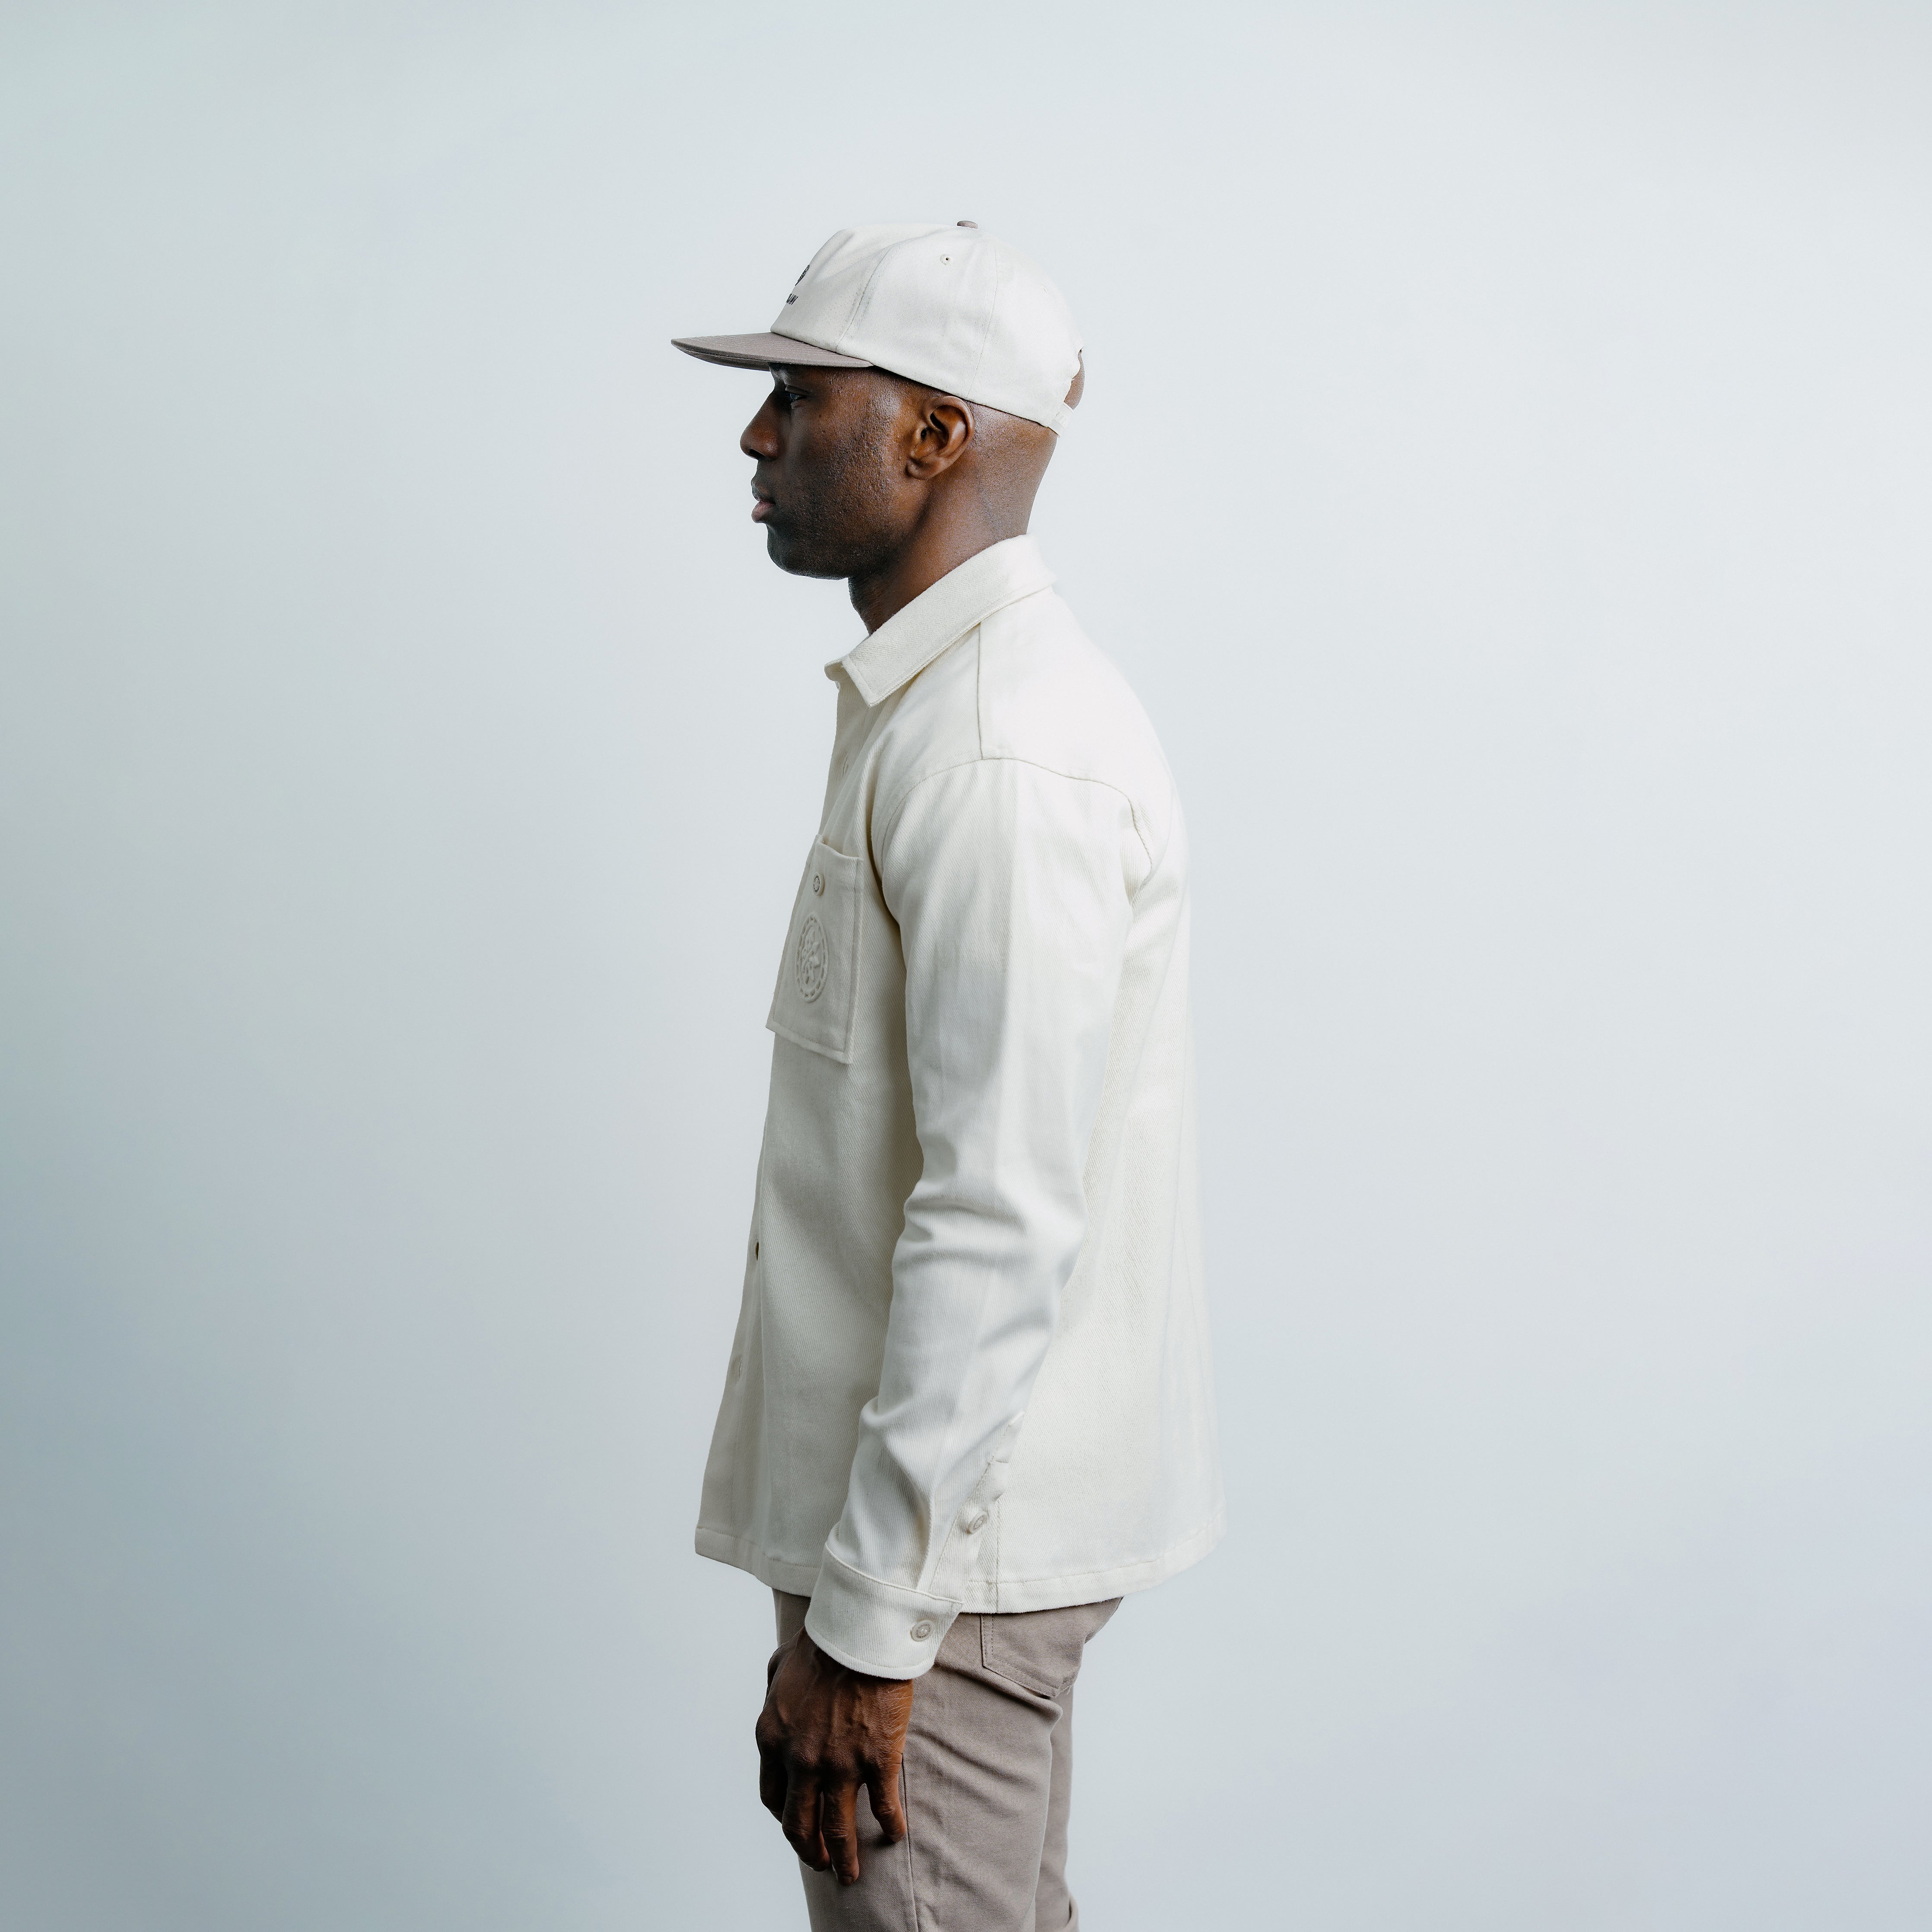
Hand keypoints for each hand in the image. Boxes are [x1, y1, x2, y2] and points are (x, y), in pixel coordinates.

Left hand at [756, 1626, 913, 1883]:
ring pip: (837, 1829)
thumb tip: (773, 1705)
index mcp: (772, 1739)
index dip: (785, 1817)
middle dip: (809, 1851)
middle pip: (799, 1825)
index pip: (772, 1797)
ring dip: (843, 1858)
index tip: (798, 1824)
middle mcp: (800, 1760)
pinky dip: (890, 1827)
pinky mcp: (875, 1761)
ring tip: (850, 1874)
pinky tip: (895, 1835)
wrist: (859, 1633)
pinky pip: (883, 1808)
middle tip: (821, 1863)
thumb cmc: (820, 1643)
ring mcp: (838, 1764)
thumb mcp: (777, 1668)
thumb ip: (772, 1694)